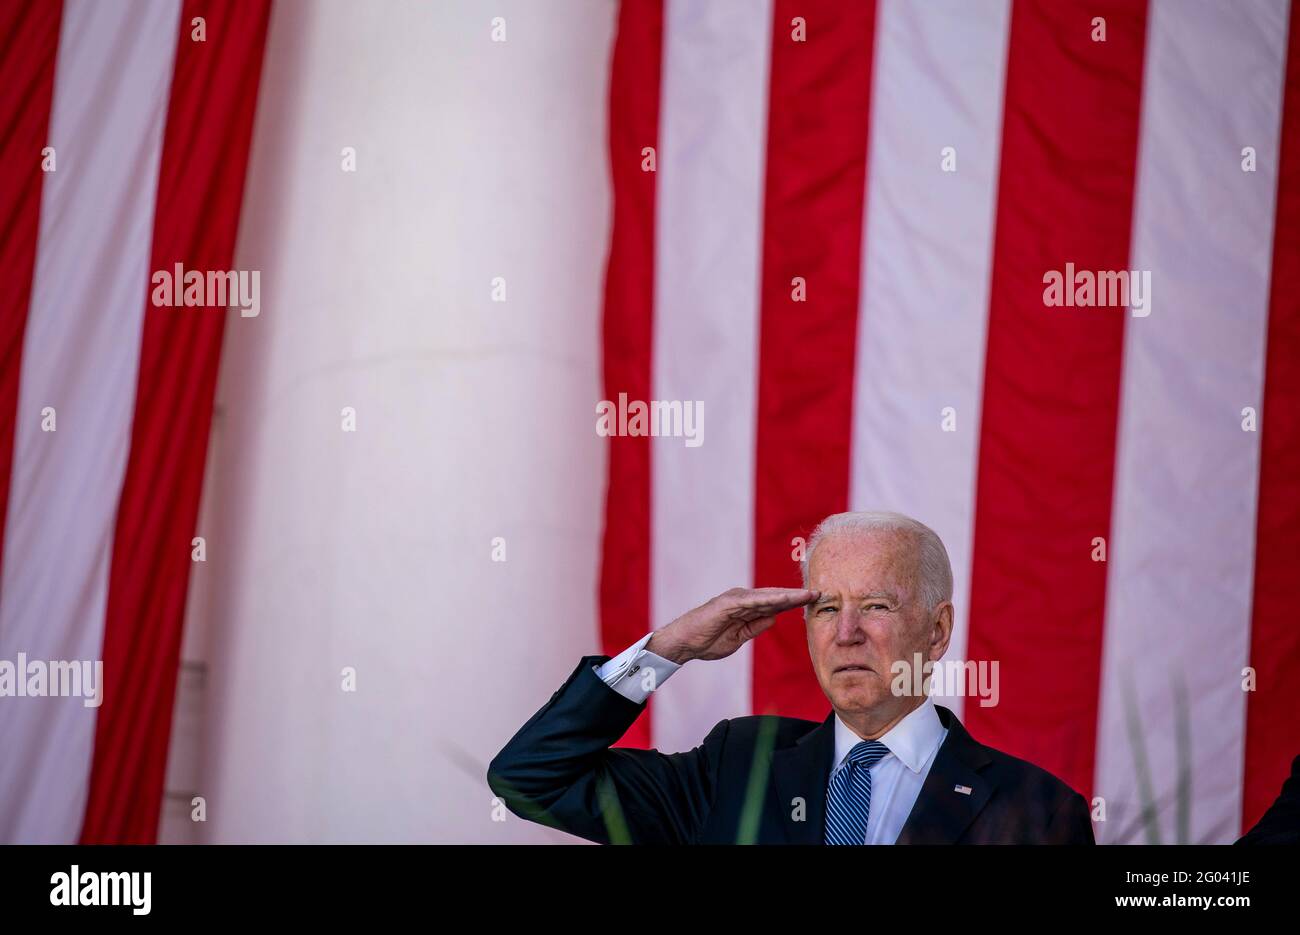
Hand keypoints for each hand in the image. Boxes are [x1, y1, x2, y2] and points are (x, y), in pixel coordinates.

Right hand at [647, 587, 819, 664]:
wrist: (684, 642)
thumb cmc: (708, 641)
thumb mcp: (739, 637)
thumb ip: (755, 626)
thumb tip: (774, 618)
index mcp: (745, 607)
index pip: (774, 604)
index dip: (794, 603)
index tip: (814, 602)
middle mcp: (742, 598)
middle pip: (775, 597)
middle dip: (797, 596)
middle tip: (820, 593)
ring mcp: (735, 599)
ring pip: (768, 596)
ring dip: (789, 595)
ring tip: (809, 594)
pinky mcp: (728, 603)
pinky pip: (753, 601)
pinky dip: (770, 600)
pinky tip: (786, 599)